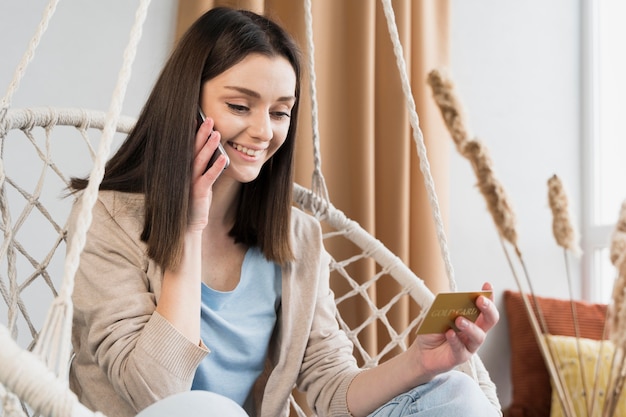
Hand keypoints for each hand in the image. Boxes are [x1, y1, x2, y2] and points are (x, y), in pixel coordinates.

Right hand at [188, 116, 227, 230]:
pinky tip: (223, 157)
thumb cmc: (194, 200)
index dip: (194, 132)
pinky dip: (216, 167)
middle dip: (201, 133)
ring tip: (216, 133)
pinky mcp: (198, 192)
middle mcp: (185, 172)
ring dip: (209, 146)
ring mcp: (191, 182)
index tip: (198, 117)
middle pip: (194, 149)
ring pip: (200, 160)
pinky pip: (208, 177)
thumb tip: (216, 150)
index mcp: (185, 168)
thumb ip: (204, 166)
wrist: (188, 224)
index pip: (189, 146)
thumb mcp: (199, 180)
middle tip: (209, 118)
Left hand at [409, 282, 498, 380]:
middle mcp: (474, 331)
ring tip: (459, 320)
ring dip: (470, 326)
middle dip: (488, 309)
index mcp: (471, 318)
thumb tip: (451, 302)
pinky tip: (449, 333)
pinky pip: (461, 349)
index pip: (484, 306)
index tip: (487, 286)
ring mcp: (469, 345)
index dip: (488, 296)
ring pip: (478, 336)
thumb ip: (443, 308)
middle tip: (480, 300)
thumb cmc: (432, 331)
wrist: (422, 352)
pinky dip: (455, 340)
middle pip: (490, 320)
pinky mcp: (461, 357)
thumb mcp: (435, 315)